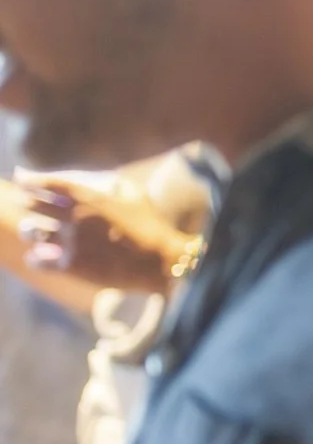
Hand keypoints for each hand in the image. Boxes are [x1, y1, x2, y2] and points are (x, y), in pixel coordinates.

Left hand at [15, 177, 195, 295]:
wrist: (160, 262)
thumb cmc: (150, 225)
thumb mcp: (134, 194)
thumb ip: (110, 183)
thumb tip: (94, 179)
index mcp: (89, 197)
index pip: (47, 183)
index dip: (29, 179)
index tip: (21, 177)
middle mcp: (75, 217)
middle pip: (35, 205)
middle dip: (28, 202)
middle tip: (26, 201)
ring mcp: (72, 242)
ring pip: (32, 232)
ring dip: (30, 230)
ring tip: (33, 230)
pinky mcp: (71, 266)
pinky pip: (37, 260)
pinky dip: (35, 258)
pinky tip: (39, 256)